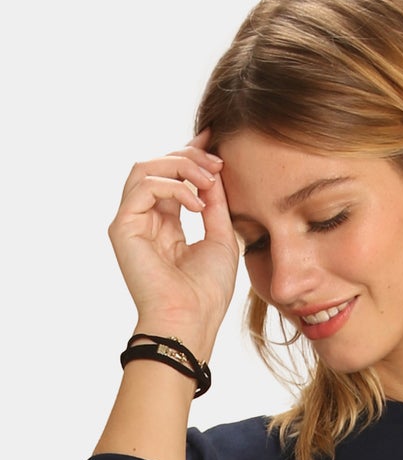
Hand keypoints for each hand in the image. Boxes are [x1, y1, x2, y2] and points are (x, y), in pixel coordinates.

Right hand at [108, 130, 239, 359]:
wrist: (191, 320)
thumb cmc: (207, 291)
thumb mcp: (221, 238)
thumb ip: (216, 204)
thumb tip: (214, 171)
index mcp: (166, 224)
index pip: (172, 177)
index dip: (189, 153)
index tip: (212, 139)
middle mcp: (145, 220)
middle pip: (157, 165)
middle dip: (189, 156)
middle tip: (217, 163)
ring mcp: (131, 222)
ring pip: (145, 168)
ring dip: (180, 165)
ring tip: (208, 180)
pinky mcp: (122, 227)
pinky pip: (143, 186)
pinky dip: (172, 186)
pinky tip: (196, 202)